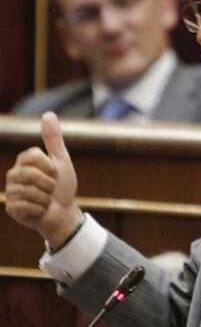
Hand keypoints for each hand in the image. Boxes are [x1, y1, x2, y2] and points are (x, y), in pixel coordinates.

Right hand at [5, 112, 82, 247]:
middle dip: (49, 185)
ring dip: (45, 199)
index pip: (33, 156)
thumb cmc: (62, 186)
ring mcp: (11, 192)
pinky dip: (39, 210)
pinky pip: (26, 206)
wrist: (64, 212)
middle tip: (50, 189)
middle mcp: (14, 174)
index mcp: (24, 161)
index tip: (55, 173)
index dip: (50, 167)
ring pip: (30, 192)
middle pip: (31, 175)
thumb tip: (48, 114)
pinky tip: (39, 210)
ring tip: (46, 200)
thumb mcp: (61, 161)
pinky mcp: (12, 208)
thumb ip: (53, 139)